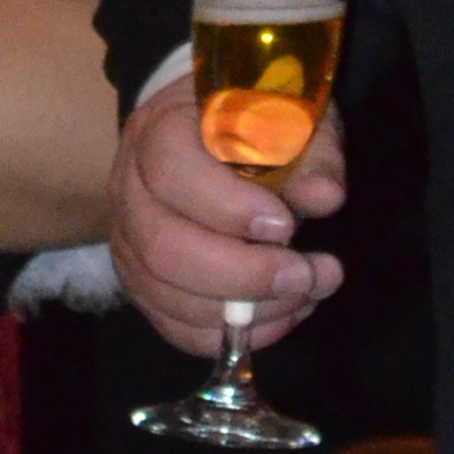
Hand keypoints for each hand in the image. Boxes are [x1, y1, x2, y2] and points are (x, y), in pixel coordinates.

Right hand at [108, 77, 349, 362]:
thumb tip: (324, 197)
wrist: (211, 131)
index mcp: (158, 131)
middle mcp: (129, 189)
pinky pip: (175, 327)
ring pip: (168, 296)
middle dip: (243, 274)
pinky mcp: (143, 284)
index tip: (286, 224)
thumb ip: (309, 153)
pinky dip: (231, 335)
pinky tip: (281, 316)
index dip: (228, 207)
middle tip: (307, 275)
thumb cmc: (254, 120)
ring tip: (307, 292)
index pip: (171, 170)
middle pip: (164, 247)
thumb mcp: (290, 118)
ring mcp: (129, 242)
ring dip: (246, 311)